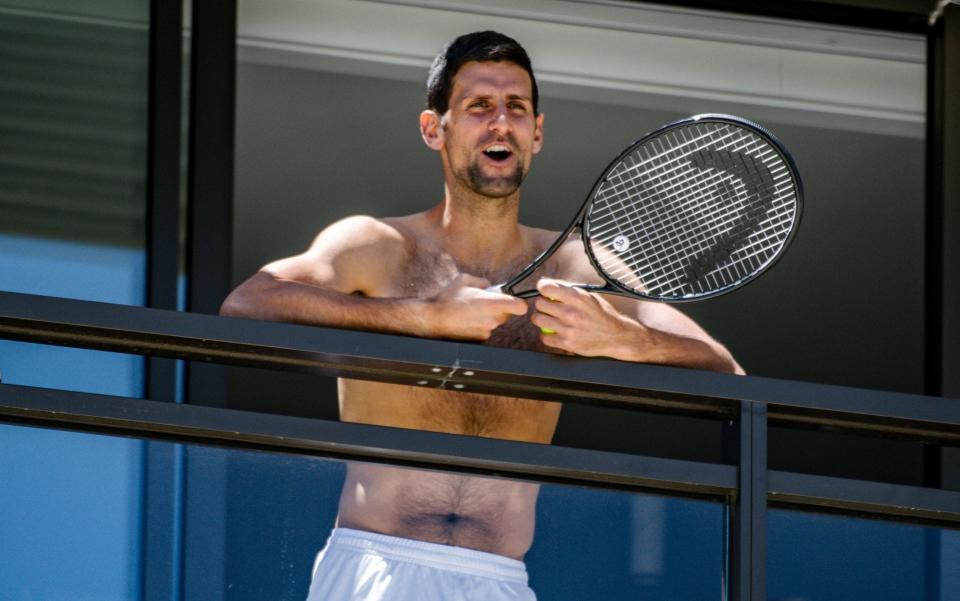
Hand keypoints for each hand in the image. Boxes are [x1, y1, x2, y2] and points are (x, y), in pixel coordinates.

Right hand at [428, 274, 527, 340]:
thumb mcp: (464, 280)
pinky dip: (479, 326)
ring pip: (495, 322)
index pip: (520, 307)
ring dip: (487, 317)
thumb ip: (483, 282)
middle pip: (508, 315)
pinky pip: (485, 330)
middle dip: (500, 308)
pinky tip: (465, 320)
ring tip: (469, 311)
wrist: (432, 320)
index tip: (512, 300)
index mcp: (492, 303)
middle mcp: (493, 319)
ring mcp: (486, 331)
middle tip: (484, 302)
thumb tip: (490, 287)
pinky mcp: (479, 340)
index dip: (518, 303)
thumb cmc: (447, 298)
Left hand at [531, 278, 651, 357]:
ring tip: (550, 319)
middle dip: (543, 304)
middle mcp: (571, 312)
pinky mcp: (567, 343)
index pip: (546, 288)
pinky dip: (547, 335)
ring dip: (542, 319)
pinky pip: (544, 337)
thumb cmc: (602, 315)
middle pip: (539, 304)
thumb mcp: (589, 296)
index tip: (544, 291)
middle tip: (549, 307)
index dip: (543, 288)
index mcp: (577, 297)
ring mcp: (568, 329)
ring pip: (538, 320)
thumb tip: (548, 285)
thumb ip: (569, 291)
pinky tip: (555, 332)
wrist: (616, 336)